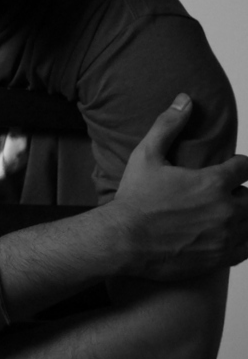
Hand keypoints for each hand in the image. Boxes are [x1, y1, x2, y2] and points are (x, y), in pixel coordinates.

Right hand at [113, 94, 247, 280]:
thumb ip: (168, 125)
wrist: (123, 241)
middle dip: (242, 191)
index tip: (232, 167)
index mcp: (212, 183)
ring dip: (244, 215)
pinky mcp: (219, 259)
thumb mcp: (146, 155)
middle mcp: (225, 211)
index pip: (245, 168)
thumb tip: (185, 100)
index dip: (239, 164)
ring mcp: (225, 238)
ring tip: (228, 211)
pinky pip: (247, 249)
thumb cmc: (135, 198)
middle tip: (227, 191)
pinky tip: (231, 234)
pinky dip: (243, 239)